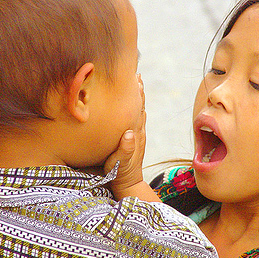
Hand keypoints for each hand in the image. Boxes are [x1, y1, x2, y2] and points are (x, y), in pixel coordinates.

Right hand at [104, 75, 159, 201]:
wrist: (127, 183)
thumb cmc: (119, 174)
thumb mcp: (119, 164)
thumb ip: (125, 150)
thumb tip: (130, 133)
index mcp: (134, 134)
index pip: (136, 109)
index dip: (136, 94)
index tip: (134, 79)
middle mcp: (138, 131)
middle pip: (139, 106)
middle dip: (137, 90)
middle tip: (135, 73)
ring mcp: (137, 134)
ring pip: (138, 110)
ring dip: (138, 96)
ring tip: (136, 81)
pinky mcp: (134, 138)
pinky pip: (137, 117)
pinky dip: (136, 106)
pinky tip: (133, 100)